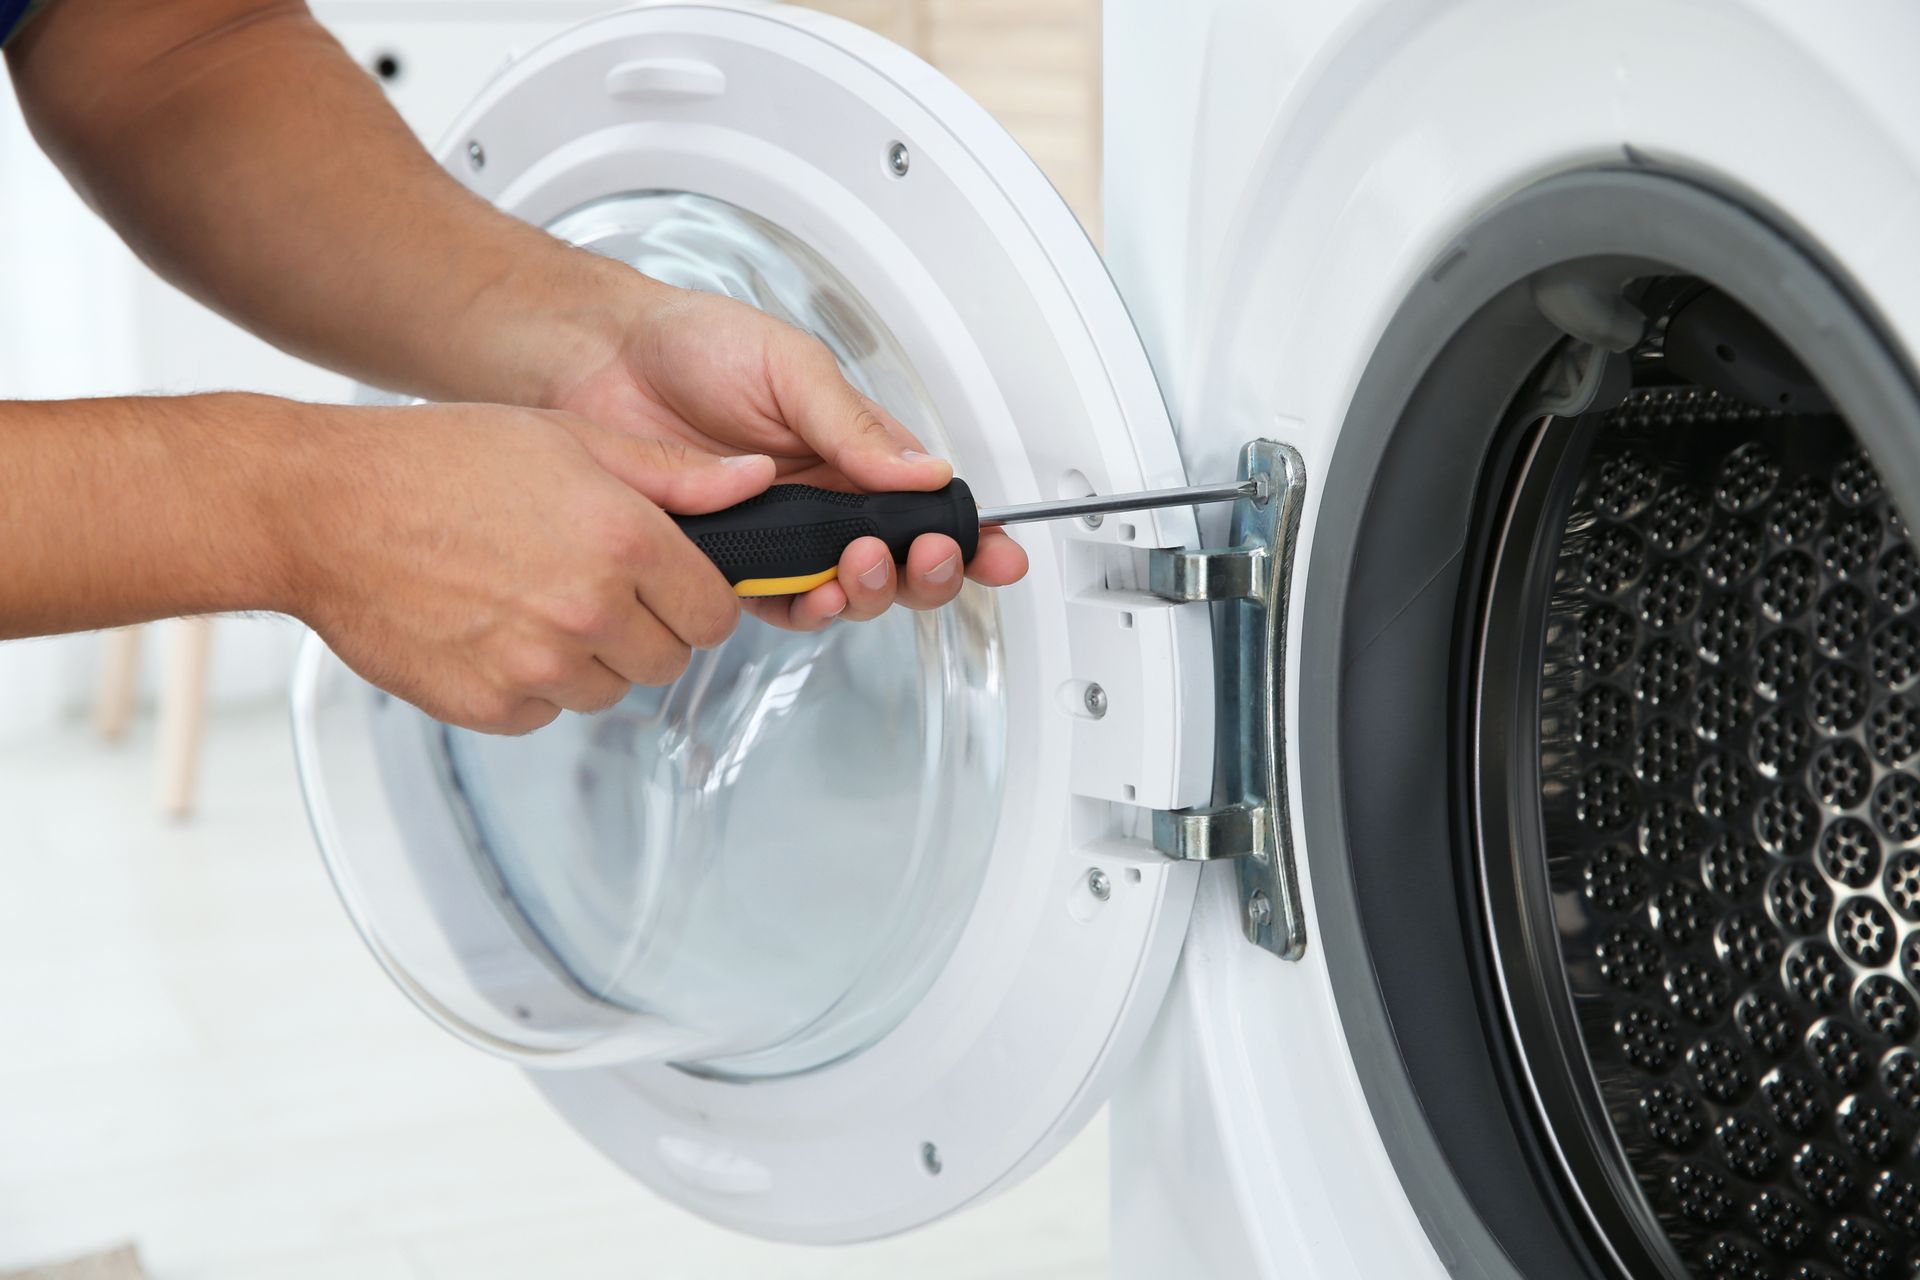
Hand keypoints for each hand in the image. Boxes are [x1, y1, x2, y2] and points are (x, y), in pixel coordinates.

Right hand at [283, 402, 773, 733]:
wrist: (320, 510)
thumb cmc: (435, 461)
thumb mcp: (569, 438)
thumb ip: (675, 471)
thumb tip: (757, 480)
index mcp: (624, 541)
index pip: (717, 613)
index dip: (695, 598)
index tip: (669, 584)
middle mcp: (589, 610)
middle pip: (670, 660)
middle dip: (645, 629)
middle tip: (589, 584)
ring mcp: (538, 666)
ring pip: (609, 690)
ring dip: (587, 658)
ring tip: (530, 597)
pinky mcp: (490, 706)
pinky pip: (545, 713)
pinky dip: (529, 685)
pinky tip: (492, 628)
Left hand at [547, 277, 1027, 629]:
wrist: (601, 362)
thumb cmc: (693, 345)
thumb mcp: (791, 366)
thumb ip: (853, 425)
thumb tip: (923, 470)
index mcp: (854, 449)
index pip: (928, 502)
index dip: (968, 535)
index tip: (998, 555)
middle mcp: (825, 499)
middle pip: (899, 561)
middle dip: (924, 572)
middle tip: (919, 557)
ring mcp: (781, 536)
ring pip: (847, 591)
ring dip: (867, 593)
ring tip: (857, 569)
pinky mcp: (734, 563)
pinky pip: (782, 604)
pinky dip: (806, 608)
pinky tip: (812, 594)